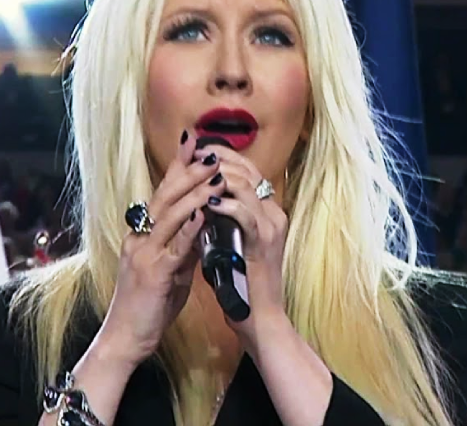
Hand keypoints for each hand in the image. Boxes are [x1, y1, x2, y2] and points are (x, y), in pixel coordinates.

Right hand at [99, 129, 226, 367]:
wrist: (125, 339)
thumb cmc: (147, 307)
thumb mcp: (169, 271)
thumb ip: (183, 247)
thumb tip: (204, 227)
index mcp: (141, 235)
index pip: (161, 194)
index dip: (177, 167)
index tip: (194, 143)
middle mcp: (139, 238)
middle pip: (164, 196)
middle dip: (188, 172)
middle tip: (210, 152)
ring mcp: (144, 254)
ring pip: (169, 214)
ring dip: (194, 192)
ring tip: (215, 175)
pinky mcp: (152, 274)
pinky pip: (174, 246)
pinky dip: (189, 227)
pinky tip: (204, 213)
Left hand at [192, 145, 288, 343]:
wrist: (258, 318)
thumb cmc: (240, 284)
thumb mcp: (228, 242)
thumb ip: (221, 219)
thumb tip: (199, 200)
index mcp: (266, 211)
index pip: (246, 169)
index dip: (222, 155)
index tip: (196, 148)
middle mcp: (274, 213)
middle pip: (247, 170)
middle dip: (218, 158)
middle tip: (193, 152)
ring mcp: (272, 226)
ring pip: (247, 186)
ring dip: (218, 176)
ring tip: (196, 171)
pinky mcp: (265, 243)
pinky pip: (246, 214)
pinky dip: (226, 205)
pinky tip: (208, 204)